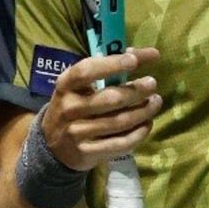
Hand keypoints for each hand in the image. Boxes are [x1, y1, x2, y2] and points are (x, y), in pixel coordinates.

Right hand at [41, 48, 162, 170]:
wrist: (52, 146)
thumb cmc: (74, 106)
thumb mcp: (80, 86)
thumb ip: (108, 69)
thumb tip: (142, 54)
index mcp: (65, 85)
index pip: (87, 71)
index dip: (112, 64)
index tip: (134, 60)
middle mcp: (68, 108)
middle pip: (110, 99)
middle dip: (136, 90)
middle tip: (152, 83)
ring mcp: (76, 132)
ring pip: (119, 122)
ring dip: (143, 111)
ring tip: (155, 102)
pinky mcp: (86, 153)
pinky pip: (120, 143)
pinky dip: (139, 133)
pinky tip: (147, 124)